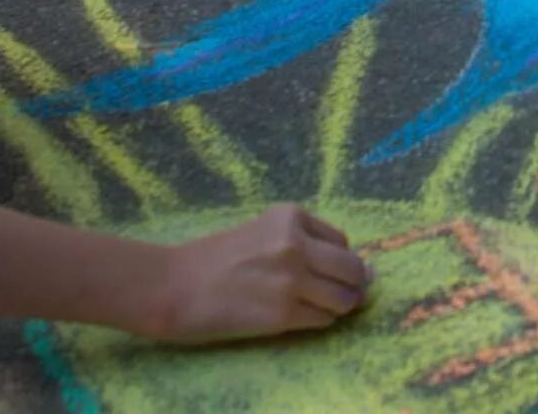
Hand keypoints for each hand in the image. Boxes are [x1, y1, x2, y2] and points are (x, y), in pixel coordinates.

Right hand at [148, 203, 371, 343]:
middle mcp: (296, 244)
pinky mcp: (283, 315)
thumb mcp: (262, 231)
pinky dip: (319, 321)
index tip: (323, 271)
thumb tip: (363, 268)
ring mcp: (291, 280)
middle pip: (353, 269)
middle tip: (339, 294)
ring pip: (345, 298)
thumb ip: (303, 242)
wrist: (174, 285)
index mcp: (291, 216)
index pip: (342, 242)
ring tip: (315, 307)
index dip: (337, 260)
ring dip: (338, 306)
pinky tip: (297, 317)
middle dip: (353, 284)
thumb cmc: (213, 258)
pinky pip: (323, 320)